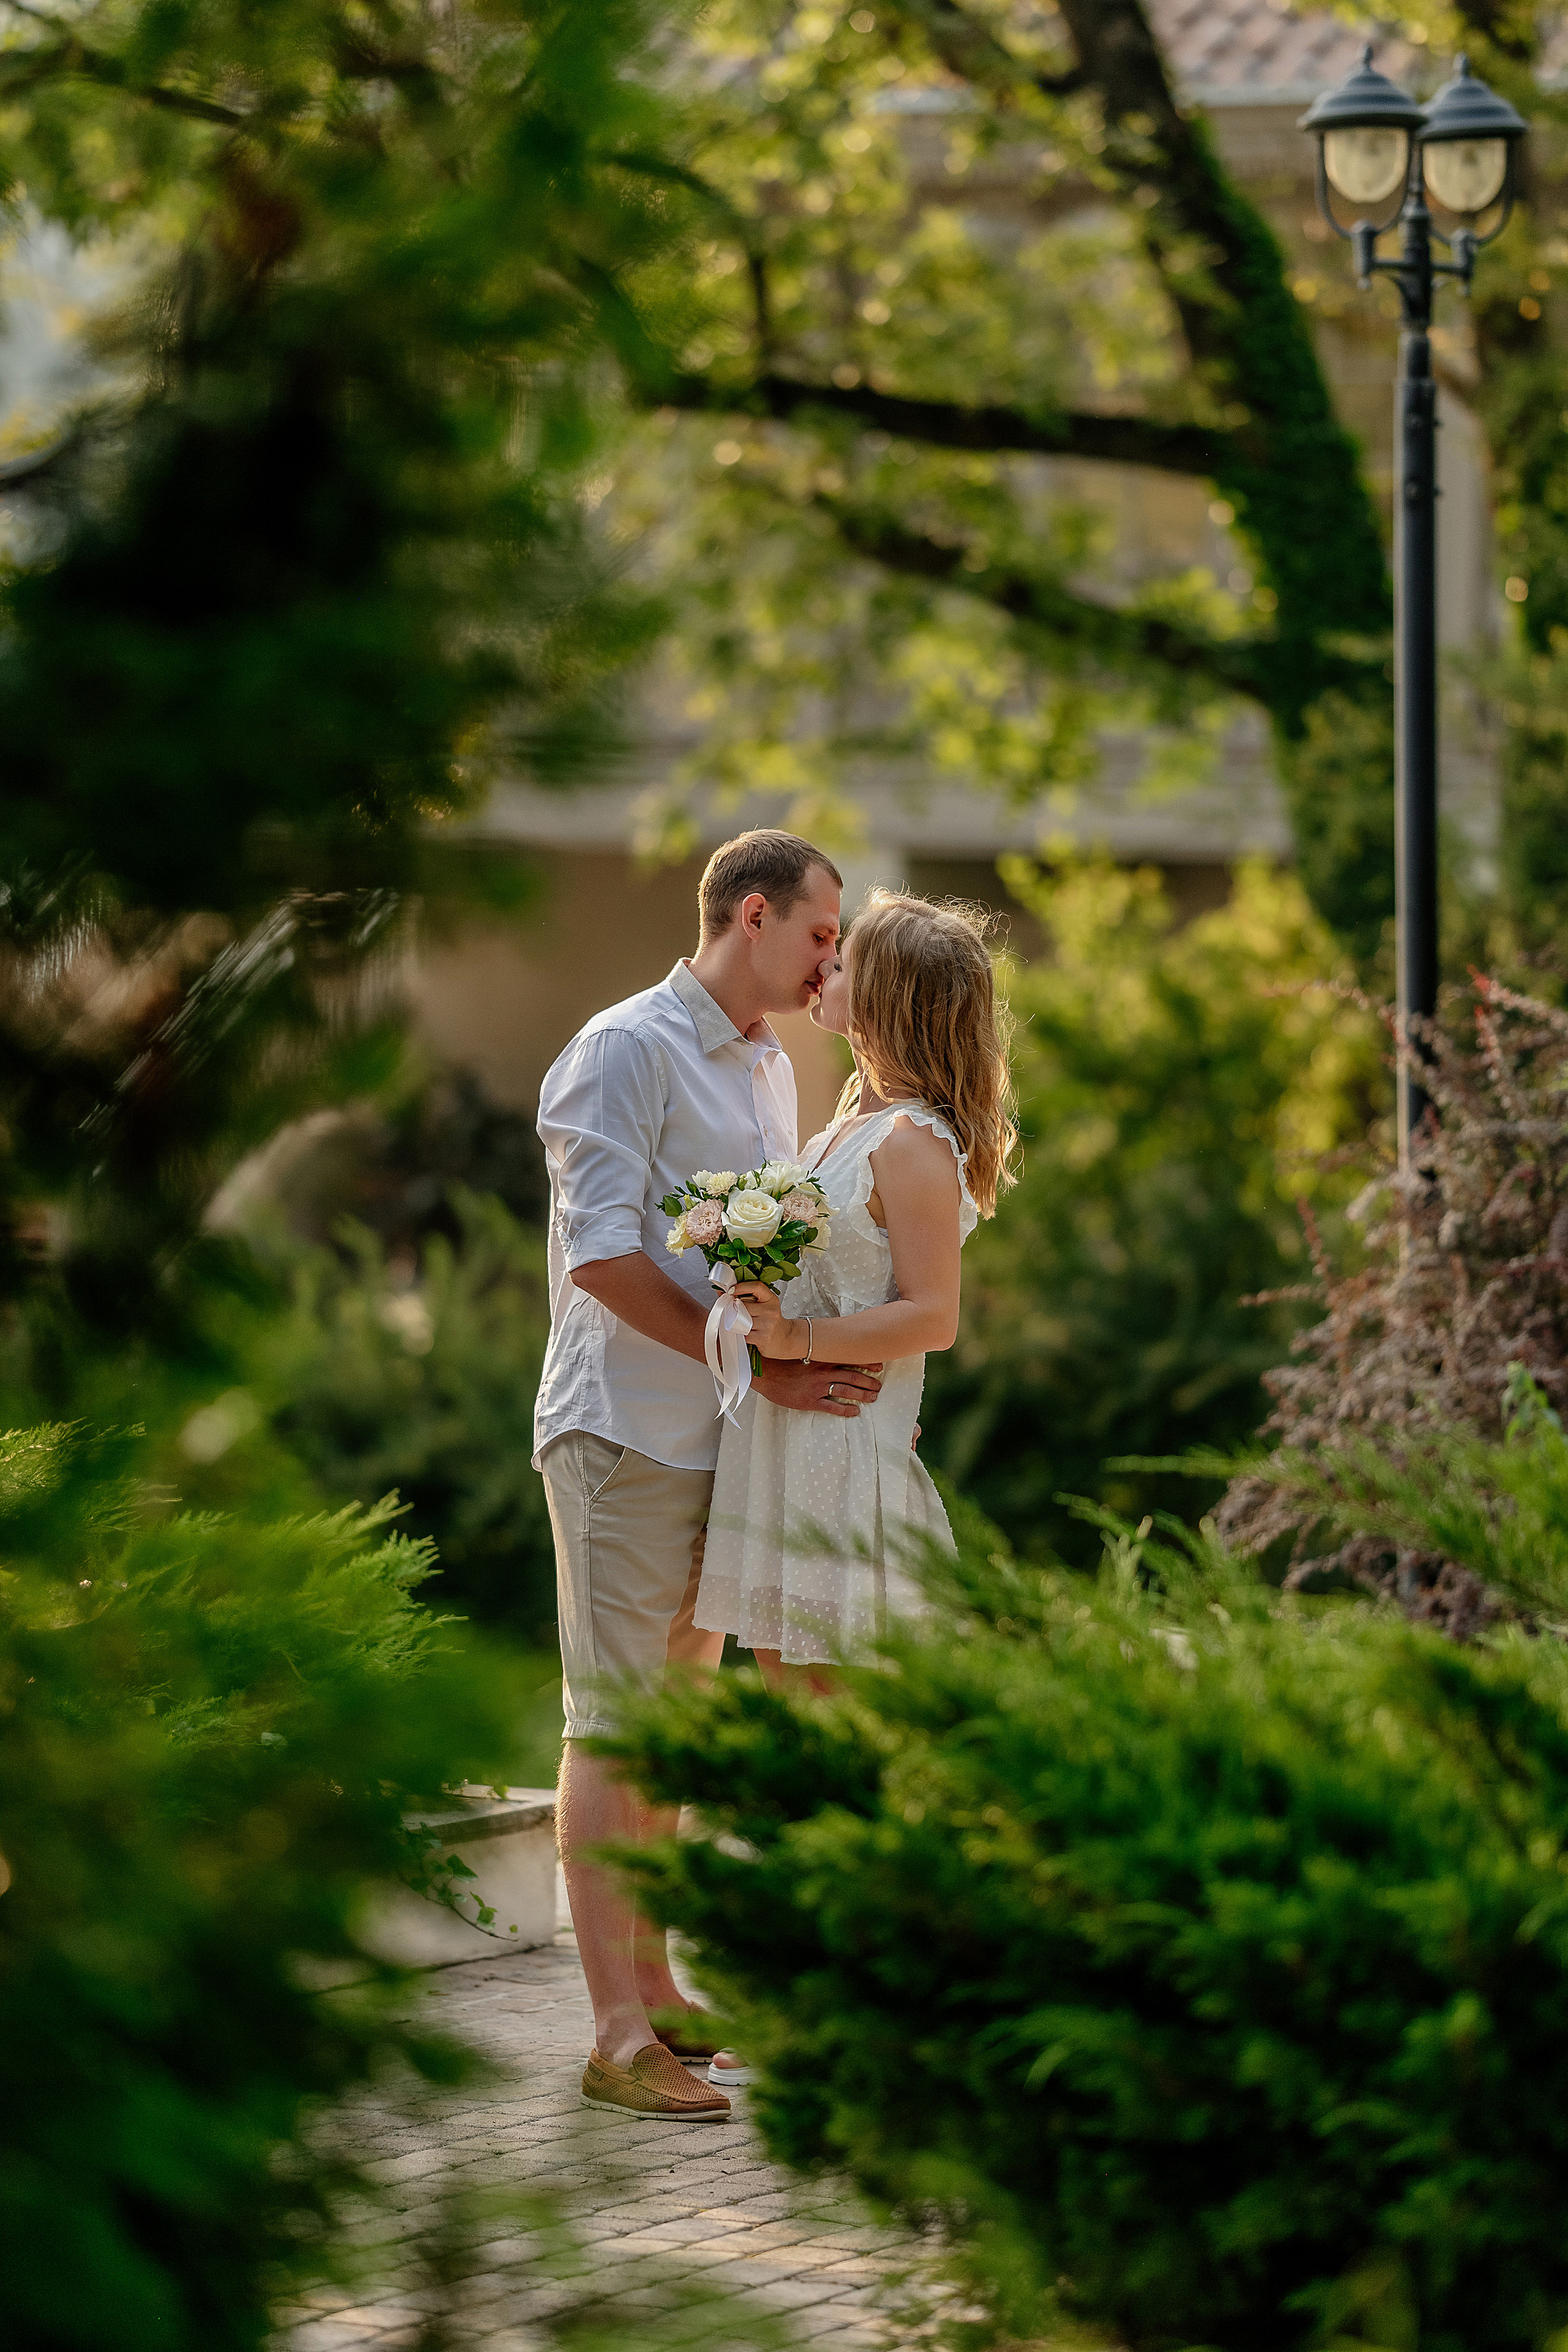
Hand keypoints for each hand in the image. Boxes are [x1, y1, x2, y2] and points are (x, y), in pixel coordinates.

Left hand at [731, 1278, 797, 1358]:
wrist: (785, 1338)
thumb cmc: (771, 1321)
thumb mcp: (765, 1305)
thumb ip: (748, 1297)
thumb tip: (723, 1291)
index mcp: (771, 1299)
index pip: (757, 1287)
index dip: (742, 1286)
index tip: (731, 1290)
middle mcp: (771, 1311)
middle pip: (744, 1305)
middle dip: (734, 1308)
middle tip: (732, 1310)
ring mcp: (767, 1325)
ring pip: (742, 1319)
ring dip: (736, 1321)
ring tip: (739, 1322)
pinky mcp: (762, 1338)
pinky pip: (743, 1333)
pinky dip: (740, 1333)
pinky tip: (745, 1332)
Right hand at [753, 1359, 882, 1417]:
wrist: (764, 1372)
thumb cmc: (781, 1361)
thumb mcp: (801, 1350)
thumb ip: (816, 1351)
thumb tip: (829, 1346)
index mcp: (822, 1358)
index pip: (850, 1359)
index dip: (866, 1363)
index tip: (878, 1365)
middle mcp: (823, 1372)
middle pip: (853, 1376)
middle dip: (869, 1381)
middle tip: (878, 1385)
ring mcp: (818, 1387)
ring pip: (847, 1390)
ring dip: (863, 1394)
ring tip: (873, 1397)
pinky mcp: (810, 1401)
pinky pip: (832, 1406)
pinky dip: (846, 1409)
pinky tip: (855, 1412)